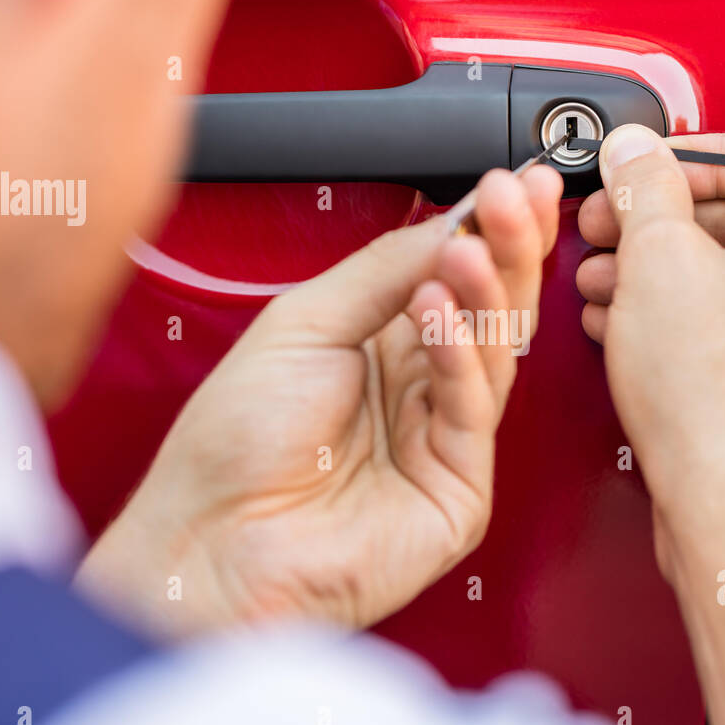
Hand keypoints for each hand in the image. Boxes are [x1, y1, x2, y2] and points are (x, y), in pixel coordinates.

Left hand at [78, 165, 563, 635]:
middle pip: (488, 308)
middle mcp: (418, 388)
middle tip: (516, 198)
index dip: (486, 230)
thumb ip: (381, 272)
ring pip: (494, 353)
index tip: (511, 183)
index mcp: (381, 345)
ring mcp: (442, 439)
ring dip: (485, 292)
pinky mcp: (459, 490)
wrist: (209, 541)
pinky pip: (472, 408)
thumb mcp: (302, 324)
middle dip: (506, 248)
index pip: (453, 277)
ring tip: (469, 249)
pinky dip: (460, 354)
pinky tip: (441, 310)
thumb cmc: (235, 442)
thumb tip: (449, 222)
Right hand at [575, 126, 724, 553]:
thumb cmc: (716, 400)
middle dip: (673, 225)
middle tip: (618, 230)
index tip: (654, 170)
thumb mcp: (657, 261)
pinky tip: (646, 334)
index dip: (701, 156)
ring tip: (615, 287)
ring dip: (679, 275)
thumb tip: (636, 153)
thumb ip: (644, 187)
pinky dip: (707, 322)